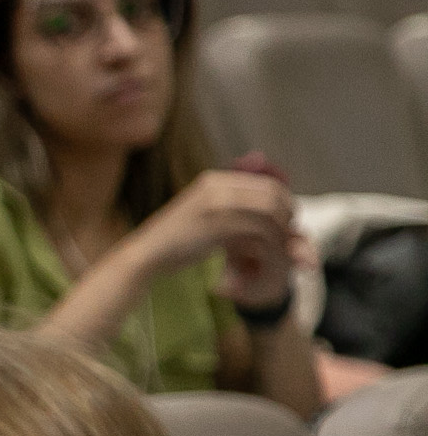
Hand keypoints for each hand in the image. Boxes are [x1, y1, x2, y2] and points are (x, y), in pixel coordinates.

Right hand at [134, 168, 298, 304]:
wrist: (146, 254)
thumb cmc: (176, 240)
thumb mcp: (204, 214)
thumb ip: (232, 208)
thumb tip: (270, 209)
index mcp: (215, 180)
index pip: (267, 183)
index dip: (285, 202)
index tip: (287, 222)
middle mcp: (217, 186)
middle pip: (272, 195)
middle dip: (288, 216)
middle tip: (289, 236)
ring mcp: (215, 204)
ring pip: (268, 211)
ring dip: (282, 231)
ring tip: (280, 248)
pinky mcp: (215, 225)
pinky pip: (256, 229)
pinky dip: (269, 242)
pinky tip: (267, 255)